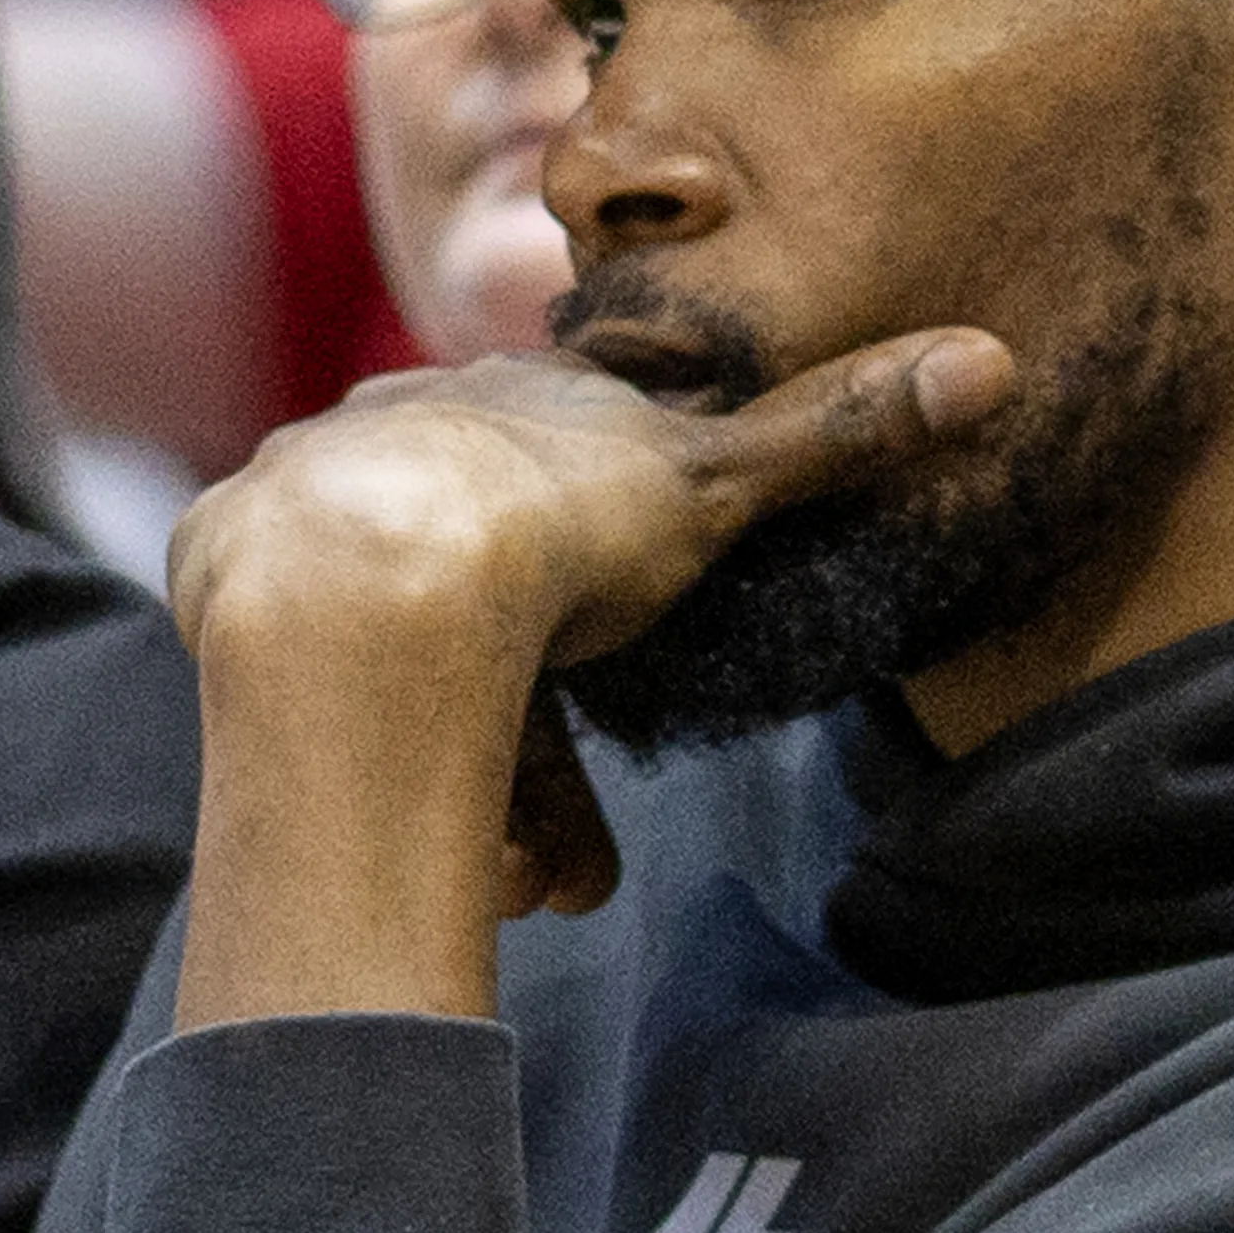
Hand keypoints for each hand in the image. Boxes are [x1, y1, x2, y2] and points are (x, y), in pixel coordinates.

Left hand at [162, 332, 1008, 927]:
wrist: (373, 579)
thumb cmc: (557, 521)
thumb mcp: (724, 483)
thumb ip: (843, 431)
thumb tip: (999, 358)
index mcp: (515, 396)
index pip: (565, 460)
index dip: (606, 546)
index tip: (628, 630)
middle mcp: (400, 425)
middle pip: (480, 565)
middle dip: (535, 696)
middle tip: (573, 825)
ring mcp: (307, 495)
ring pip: (397, 631)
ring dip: (466, 761)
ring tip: (519, 874)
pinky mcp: (234, 571)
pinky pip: (313, 668)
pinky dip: (372, 750)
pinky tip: (430, 828)